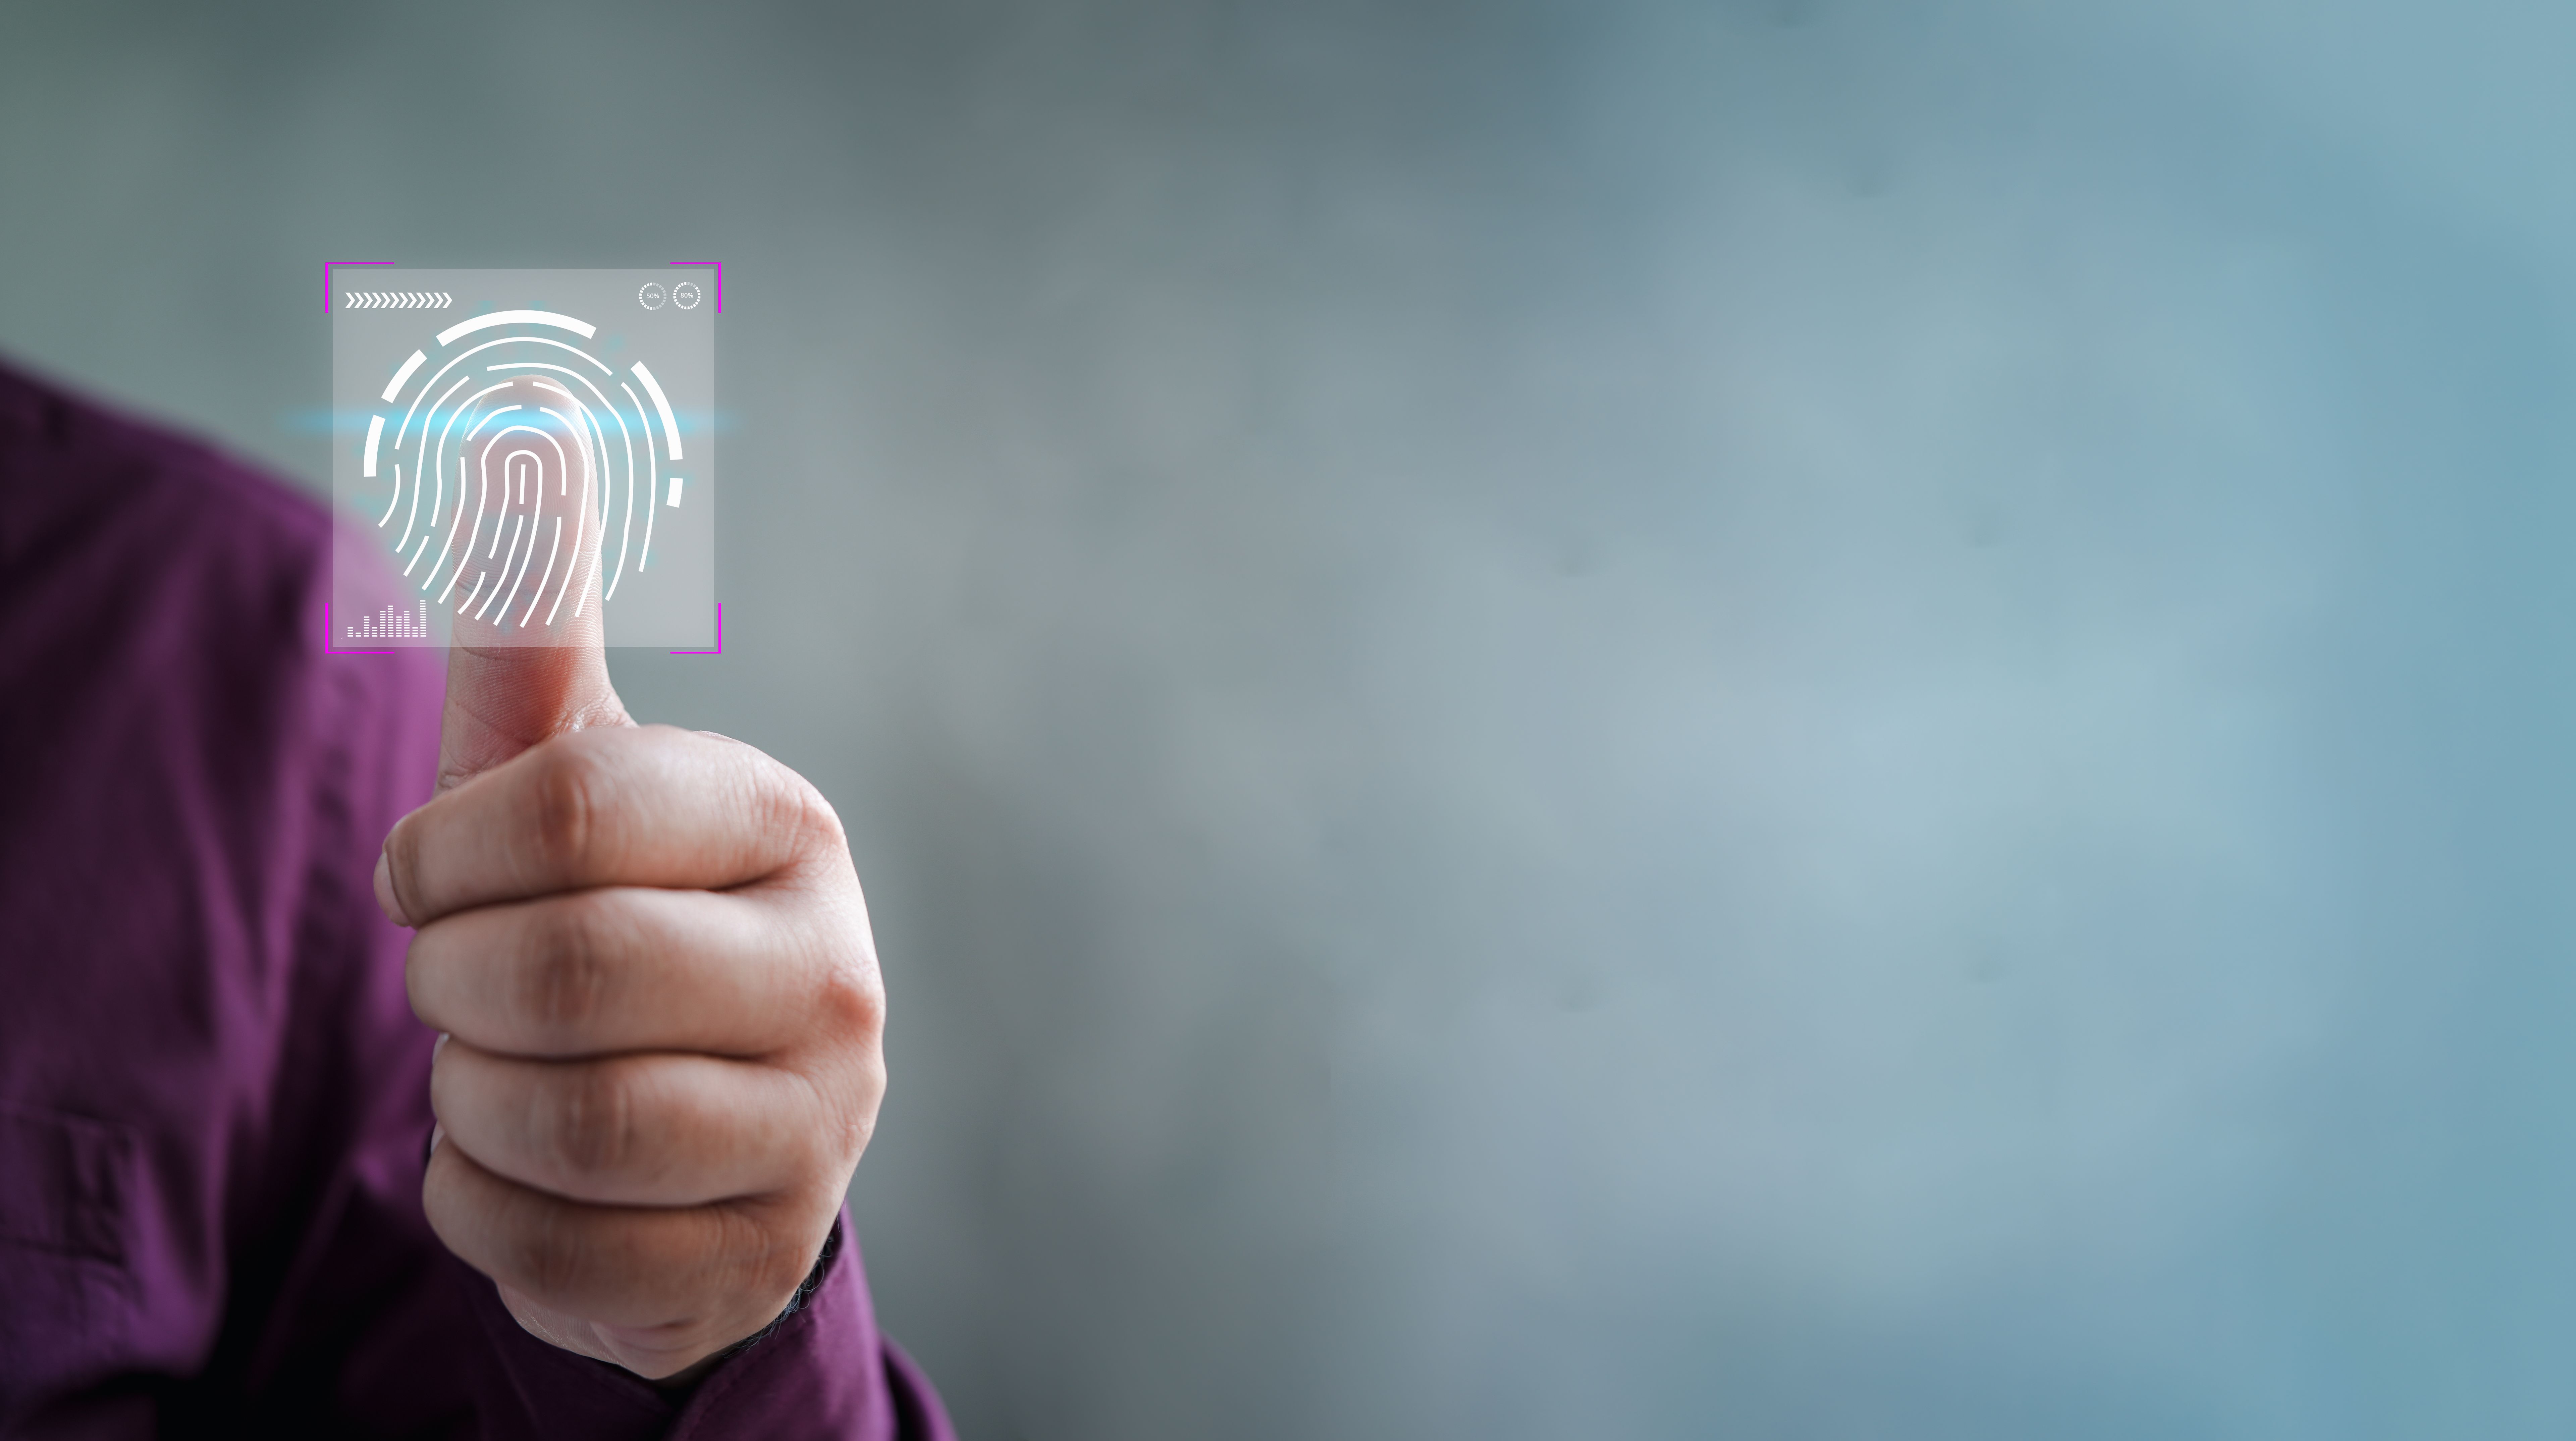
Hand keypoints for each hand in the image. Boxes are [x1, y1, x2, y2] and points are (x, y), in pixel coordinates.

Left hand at [373, 546, 883, 1380]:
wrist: (701, 1132)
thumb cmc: (612, 915)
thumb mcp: (570, 767)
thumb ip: (540, 602)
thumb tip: (526, 399)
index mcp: (789, 828)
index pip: (575, 811)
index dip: (444, 853)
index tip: (426, 876)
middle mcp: (838, 974)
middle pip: (570, 974)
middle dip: (459, 987)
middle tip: (465, 986)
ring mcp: (821, 1125)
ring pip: (566, 1121)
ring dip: (472, 1103)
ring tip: (503, 1075)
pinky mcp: (764, 1254)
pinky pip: (556, 1249)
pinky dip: (490, 1213)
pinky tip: (533, 1173)